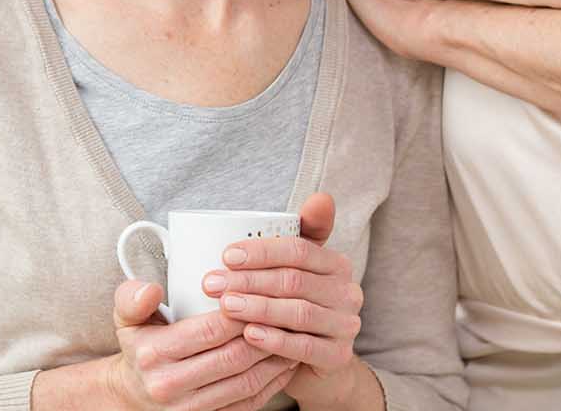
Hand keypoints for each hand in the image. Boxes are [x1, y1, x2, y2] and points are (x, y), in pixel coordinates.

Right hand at [109, 281, 299, 410]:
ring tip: (291, 335)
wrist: (133, 395)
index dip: (241, 312)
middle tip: (284, 312)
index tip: (258, 294)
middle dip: (264, 333)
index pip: (210, 330)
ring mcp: (192, 408)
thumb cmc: (139, 348)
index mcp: (154, 353)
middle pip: (233, 357)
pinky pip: (250, 403)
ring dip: (274, 359)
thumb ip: (132, 297)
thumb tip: (151, 290)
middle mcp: (172, 385)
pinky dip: (273, 383)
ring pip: (246, 382)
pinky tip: (284, 362)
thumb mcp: (126, 319)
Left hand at [205, 194, 369, 407]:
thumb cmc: (295, 306)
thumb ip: (300, 234)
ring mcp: (346, 326)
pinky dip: (275, 340)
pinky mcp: (339, 356)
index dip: (262, 251)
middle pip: (294, 281)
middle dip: (249, 280)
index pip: (299, 249)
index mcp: (336, 264)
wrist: (316, 362)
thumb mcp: (296, 270)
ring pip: (299, 312)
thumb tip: (321, 197)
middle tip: (212, 283)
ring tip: (226, 306)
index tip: (225, 256)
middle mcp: (348, 292)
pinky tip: (249, 335)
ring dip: (258, 308)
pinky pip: (304, 347)